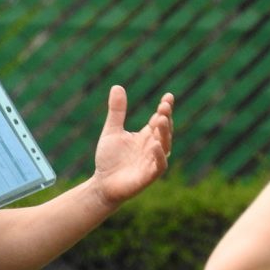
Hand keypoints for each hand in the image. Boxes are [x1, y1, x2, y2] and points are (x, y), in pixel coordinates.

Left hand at [91, 86, 173, 206]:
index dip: (165, 109)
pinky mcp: (148, 176)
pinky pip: (158, 166)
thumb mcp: (112, 131)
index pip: (159, 120)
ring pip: (164, 146)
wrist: (102, 184)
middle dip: (166, 118)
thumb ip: (117, 111)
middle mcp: (152, 148)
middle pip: (164, 131)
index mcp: (146, 136)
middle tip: (164, 106)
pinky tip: (155, 145)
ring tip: (161, 119)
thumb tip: (117, 86)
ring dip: (164, 134)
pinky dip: (159, 156)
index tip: (168, 96)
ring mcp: (152, 162)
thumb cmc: (109, 159)